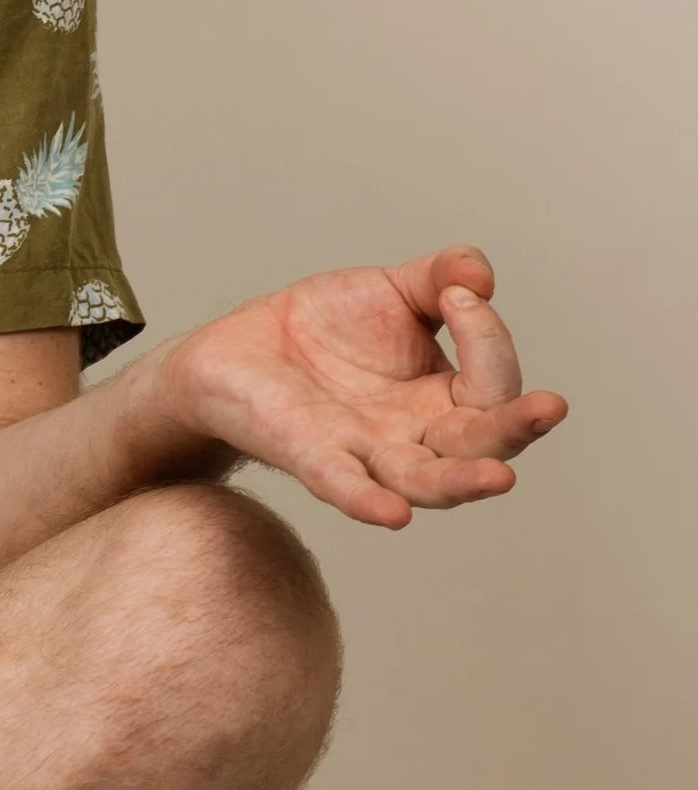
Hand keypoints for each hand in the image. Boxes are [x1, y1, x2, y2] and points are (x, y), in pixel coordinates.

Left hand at [147, 249, 566, 530]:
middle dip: (516, 428)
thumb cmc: (324, 326)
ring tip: (498, 478)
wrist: (240, 344)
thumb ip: (441, 275)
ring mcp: (366, 452)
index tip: (459, 294)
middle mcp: (417, 436)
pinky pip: (346, 487)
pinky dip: (369, 501)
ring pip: (427, 481)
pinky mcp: (312, 456)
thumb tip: (480, 276)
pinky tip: (392, 514)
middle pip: (480, 446)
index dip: (488, 337)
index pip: (493, 383)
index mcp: (445, 398)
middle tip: (549, 407)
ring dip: (462, 481)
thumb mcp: (392, 288)